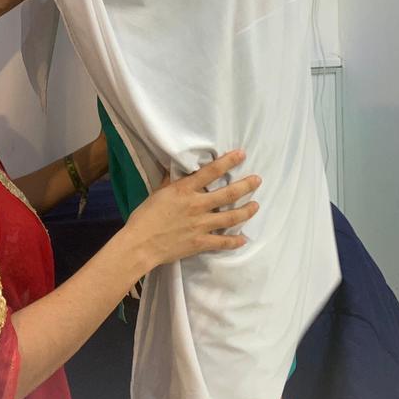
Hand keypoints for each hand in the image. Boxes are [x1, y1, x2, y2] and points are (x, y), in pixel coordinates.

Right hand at [122, 151, 260, 271]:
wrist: (140, 244)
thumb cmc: (145, 216)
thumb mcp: (158, 192)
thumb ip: (171, 181)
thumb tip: (177, 167)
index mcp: (185, 190)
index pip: (211, 171)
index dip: (228, 161)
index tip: (241, 154)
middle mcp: (197, 205)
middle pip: (228, 194)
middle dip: (246, 185)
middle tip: (257, 180)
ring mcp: (201, 225)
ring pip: (231, 217)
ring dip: (246, 211)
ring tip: (256, 205)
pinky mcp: (201, 242)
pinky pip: (222, 242)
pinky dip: (235, 241)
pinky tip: (243, 239)